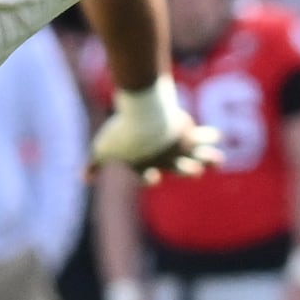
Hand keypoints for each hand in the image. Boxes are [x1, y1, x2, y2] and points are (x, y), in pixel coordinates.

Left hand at [90, 80, 223, 180]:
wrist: (146, 121)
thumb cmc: (122, 136)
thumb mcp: (103, 149)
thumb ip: (95, 164)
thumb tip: (82, 178)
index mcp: (144, 166)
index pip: (147, 176)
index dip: (150, 177)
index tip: (155, 178)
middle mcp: (165, 161)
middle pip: (179, 169)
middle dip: (188, 170)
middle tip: (196, 172)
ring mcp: (178, 149)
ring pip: (196, 156)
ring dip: (207, 158)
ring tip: (218, 160)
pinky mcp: (188, 135)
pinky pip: (201, 136)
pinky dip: (208, 136)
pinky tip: (217, 136)